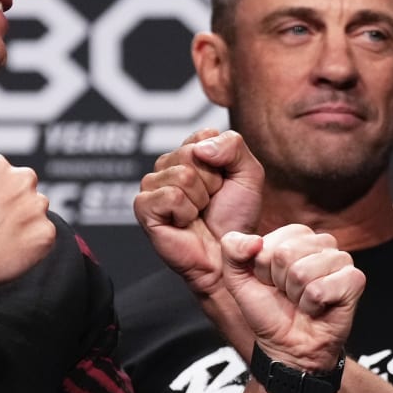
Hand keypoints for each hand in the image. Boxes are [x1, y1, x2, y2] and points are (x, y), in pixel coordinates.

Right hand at [0, 154, 55, 289]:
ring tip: (0, 240)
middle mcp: (22, 181)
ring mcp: (36, 208)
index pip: (4, 174)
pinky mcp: (45, 234)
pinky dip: (31, 246)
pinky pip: (43, 238)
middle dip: (14, 204)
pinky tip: (9, 252)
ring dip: (24, 223)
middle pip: (25, 189)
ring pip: (36, 213)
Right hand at [134, 129, 263, 296]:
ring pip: (183, 176)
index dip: (222, 164)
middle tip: (210, 203)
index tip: (223, 185)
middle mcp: (167, 164)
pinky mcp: (143, 207)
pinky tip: (184, 222)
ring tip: (198, 213)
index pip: (204, 136)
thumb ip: (233, 146)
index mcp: (190, 152)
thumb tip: (200, 149)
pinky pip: (170, 196)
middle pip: (192, 154)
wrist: (226, 256)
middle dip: (211, 183)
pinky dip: (185, 213)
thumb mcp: (249, 174)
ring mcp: (152, 185)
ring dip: (200, 200)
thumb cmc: (235, 218)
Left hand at [220, 223, 363, 372]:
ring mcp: (341, 260)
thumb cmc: (269, 312)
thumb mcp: (238, 279)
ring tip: (302, 301)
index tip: (271, 283)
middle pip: (285, 254)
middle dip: (279, 282)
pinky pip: (321, 289)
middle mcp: (321, 244)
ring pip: (303, 272)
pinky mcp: (355, 280)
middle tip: (287, 295)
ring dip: (296, 296)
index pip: (271, 241)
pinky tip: (318, 308)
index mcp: (295, 237)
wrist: (288, 347)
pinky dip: (313, 306)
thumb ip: (232, 249)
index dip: (263, 268)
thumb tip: (255, 240)